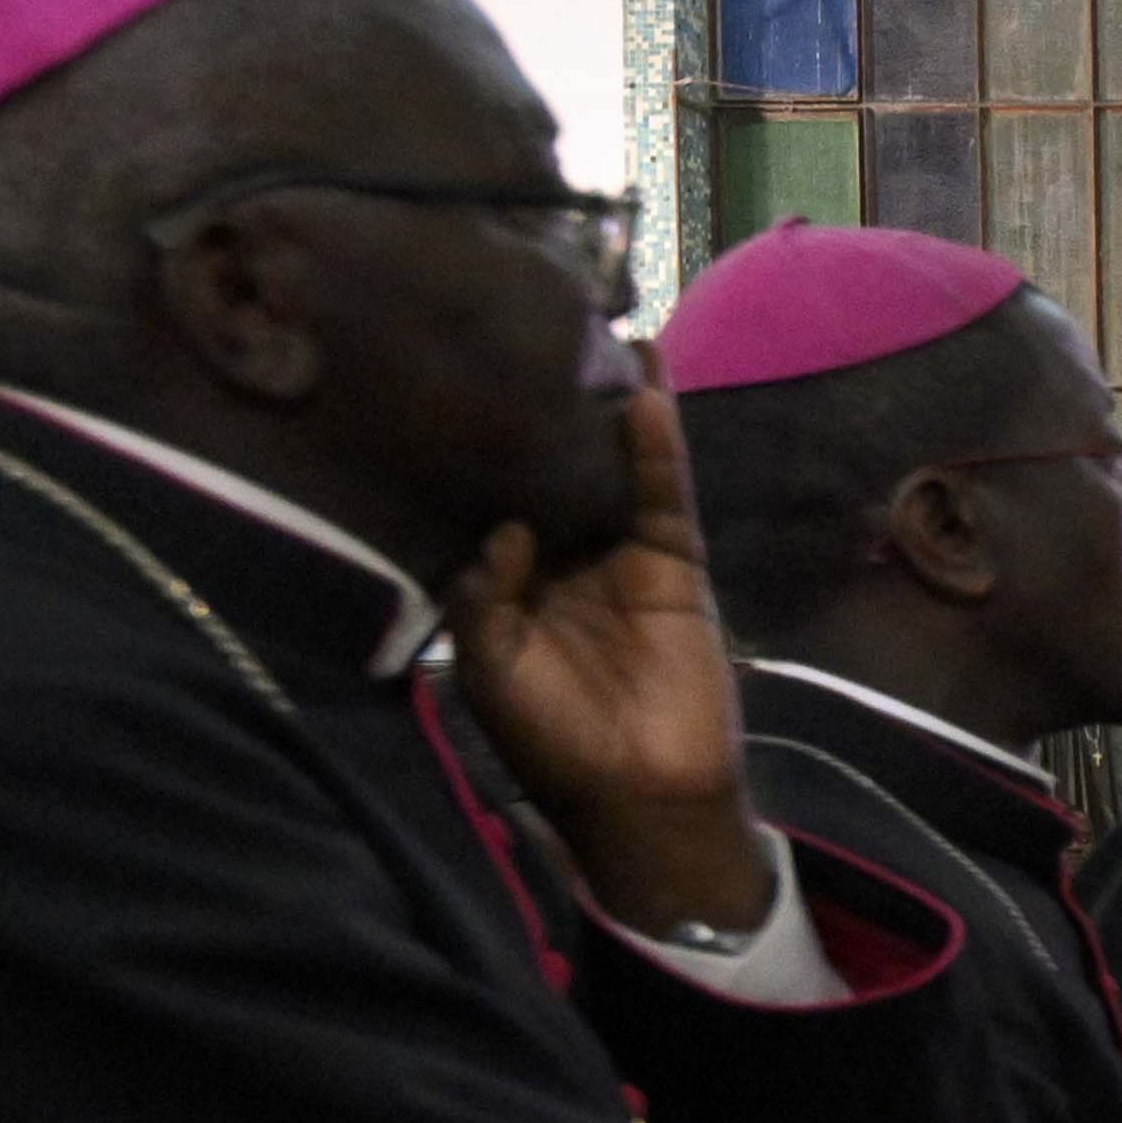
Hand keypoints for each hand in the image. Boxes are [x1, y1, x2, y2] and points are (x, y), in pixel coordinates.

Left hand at [448, 385, 775, 938]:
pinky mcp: (674, 564)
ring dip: (610, 405)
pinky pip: (661, 496)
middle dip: (544, 406)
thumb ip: (481, 593)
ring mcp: (620, 556)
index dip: (471, 446)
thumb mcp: (489, 669)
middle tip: (532, 327)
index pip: (484, 496)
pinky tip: (646, 395)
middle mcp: (561, 557)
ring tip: (605, 330)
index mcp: (505, 583)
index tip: (447, 380)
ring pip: (609, 466)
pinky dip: (655, 448)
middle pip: (549, 465)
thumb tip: (504, 525)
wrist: (644, 795)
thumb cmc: (553, 742)